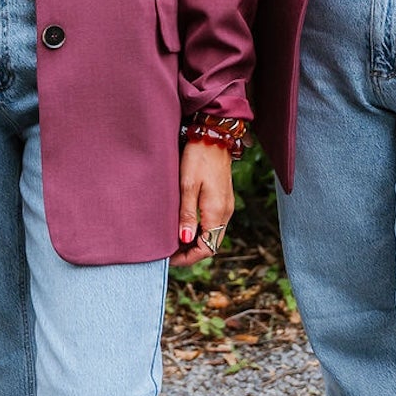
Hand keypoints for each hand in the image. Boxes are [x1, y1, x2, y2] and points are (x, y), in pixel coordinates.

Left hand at [171, 140, 233, 266]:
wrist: (214, 136)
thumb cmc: (198, 157)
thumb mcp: (188, 185)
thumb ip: (187, 215)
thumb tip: (185, 241)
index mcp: (217, 212)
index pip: (207, 248)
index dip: (188, 258)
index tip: (169, 258)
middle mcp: (225, 212)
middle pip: (211, 244)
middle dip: (191, 252)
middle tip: (168, 252)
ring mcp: (226, 206)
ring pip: (213, 235)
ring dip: (196, 242)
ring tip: (174, 240)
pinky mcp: (223, 199)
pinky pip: (214, 223)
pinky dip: (201, 231)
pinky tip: (185, 225)